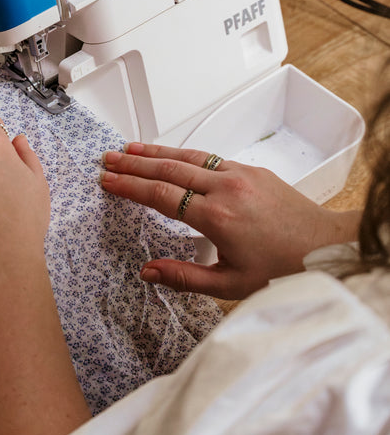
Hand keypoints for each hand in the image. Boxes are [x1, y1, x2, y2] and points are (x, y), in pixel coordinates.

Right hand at [100, 143, 360, 299]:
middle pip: (168, 169)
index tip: (108, 182)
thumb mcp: (231, 285)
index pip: (161, 195)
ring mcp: (239, 174)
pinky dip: (183, 155)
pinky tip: (170, 156)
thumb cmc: (283, 269)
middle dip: (134, 163)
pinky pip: (208, 158)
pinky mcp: (250, 170)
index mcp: (216, 217)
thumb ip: (185, 277)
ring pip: (187, 157)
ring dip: (155, 152)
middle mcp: (225, 188)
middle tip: (108, 159)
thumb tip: (147, 272)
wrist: (327, 247)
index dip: (130, 187)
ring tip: (129, 149)